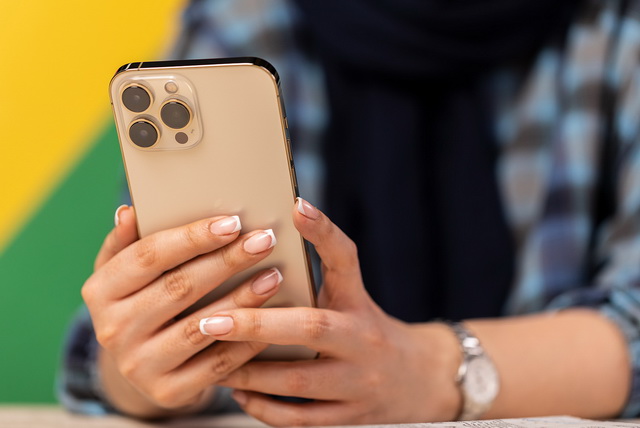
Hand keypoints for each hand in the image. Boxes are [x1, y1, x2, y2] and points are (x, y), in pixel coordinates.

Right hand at [82, 206, 283, 416]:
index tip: (233, 222)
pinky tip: (271, 318)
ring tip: (274, 276)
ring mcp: (138, 365)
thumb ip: (128, 242)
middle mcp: (112, 330)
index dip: (193, 237)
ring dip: (243, 300)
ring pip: (201, 326)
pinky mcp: (167, 391)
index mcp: (100, 291)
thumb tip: (128, 213)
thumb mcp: (125, 271)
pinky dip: (247, 340)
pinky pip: (217, 363)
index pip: (149, 256)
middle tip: (264, 241)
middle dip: (227, 261)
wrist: (143, 363)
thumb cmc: (142, 300)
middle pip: (179, 287)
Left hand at [200, 199, 462, 425]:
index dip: (323, 232)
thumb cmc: (369, 331)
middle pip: (312, 328)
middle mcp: (363, 342)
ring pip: (298, 381)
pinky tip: (239, 393)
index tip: (297, 207)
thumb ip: (321, 274)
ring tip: (210, 359)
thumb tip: (276, 231)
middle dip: (257, 325)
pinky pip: (300, 419)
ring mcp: (359, 384)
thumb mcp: (353, 298)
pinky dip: (264, 408)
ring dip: (249, 372)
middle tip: (211, 320)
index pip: (346, 261)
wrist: (421, 382)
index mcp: (359, 304)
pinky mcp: (351, 420)